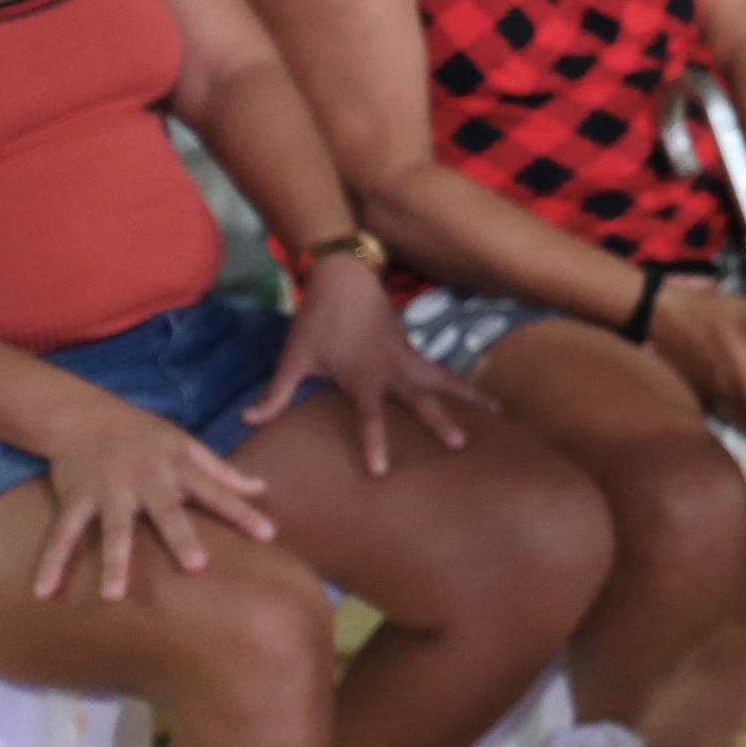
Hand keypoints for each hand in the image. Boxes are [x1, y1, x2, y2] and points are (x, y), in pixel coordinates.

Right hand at [33, 398, 277, 598]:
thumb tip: (262, 487)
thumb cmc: (144, 435)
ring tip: (113, 595)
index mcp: (177, 467)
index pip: (218, 491)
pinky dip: (51, 561)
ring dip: (114, 561)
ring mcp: (108, 490)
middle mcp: (146, 480)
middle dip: (180, 536)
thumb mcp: (187, 445)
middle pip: (166, 511)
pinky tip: (43, 591)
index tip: (268, 534)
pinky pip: (62, 533)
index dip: (243, 512)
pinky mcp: (76, 497)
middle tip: (197, 564)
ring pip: (113, 528)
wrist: (84, 416)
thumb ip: (223, 471)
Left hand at [243, 255, 492, 473]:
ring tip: (497, 411)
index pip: (371, 415)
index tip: (383, 470)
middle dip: (440, 420)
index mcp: (363, 375)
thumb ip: (276, 391)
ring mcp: (407, 356)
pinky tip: (478, 394)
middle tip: (459, 443)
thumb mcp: (294, 356)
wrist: (343, 277)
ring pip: (444, 379)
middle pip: (421, 398)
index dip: (375, 442)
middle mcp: (392, 368)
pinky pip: (439, 369)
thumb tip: (248, 419)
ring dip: (469, 395)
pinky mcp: (411, 348)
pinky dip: (460, 382)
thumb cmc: (317, 319)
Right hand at [651, 282, 745, 456]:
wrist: (657, 313)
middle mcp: (725, 392)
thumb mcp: (745, 311)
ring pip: (734, 418)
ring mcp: (708, 391)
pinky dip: (734, 416)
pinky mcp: (695, 385)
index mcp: (741, 378)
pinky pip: (719, 410)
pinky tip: (740, 413)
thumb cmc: (704, 313)